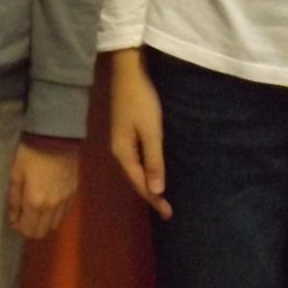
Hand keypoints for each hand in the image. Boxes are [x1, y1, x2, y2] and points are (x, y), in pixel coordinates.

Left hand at [7, 143, 78, 238]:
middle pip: (42, 232)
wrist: (56, 137)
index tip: (15, 219)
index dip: (19, 228)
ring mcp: (66, 201)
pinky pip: (65, 213)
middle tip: (24, 216)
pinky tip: (50, 204)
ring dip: (44, 223)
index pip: (28, 230)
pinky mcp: (74, 193)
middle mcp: (52, 207)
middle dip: (31, 229)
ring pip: (55, 225)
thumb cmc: (30, 154)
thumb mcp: (16, 174)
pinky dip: (56, 215)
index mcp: (35, 203)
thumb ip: (14, 199)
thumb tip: (13, 218)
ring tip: (36, 210)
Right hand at [108, 48, 170, 218]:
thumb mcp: (151, 131)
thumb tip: (156, 190)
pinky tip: (152, 173)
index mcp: (123, 153)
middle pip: (135, 179)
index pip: (140, 183)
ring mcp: (120, 141)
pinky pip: (135, 160)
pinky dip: (145, 171)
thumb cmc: (141, 101)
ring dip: (147, 184)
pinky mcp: (125, 133)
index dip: (154, 200)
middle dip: (150, 195)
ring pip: (134, 170)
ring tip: (161, 197)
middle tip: (167, 210)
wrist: (128, 73)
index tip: (169, 214)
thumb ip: (153, 161)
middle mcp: (118, 151)